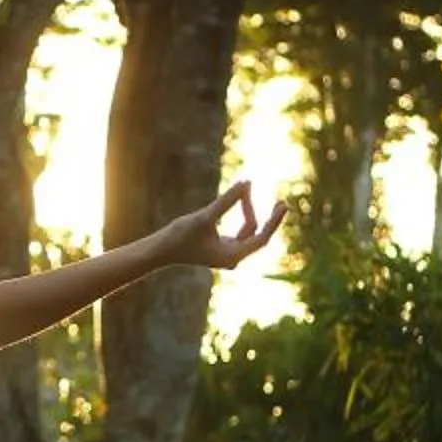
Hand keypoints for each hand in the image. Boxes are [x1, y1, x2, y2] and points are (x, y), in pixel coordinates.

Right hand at [155, 180, 287, 271]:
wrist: (159, 251)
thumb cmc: (179, 236)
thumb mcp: (204, 216)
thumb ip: (227, 201)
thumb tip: (247, 183)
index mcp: (232, 255)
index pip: (261, 238)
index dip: (274, 221)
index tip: (283, 205)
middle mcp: (233, 258)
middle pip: (256, 233)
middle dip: (264, 215)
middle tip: (281, 201)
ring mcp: (227, 254)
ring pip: (247, 230)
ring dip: (247, 210)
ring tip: (245, 188)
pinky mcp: (220, 248)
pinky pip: (240, 231)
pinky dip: (240, 215)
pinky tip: (241, 199)